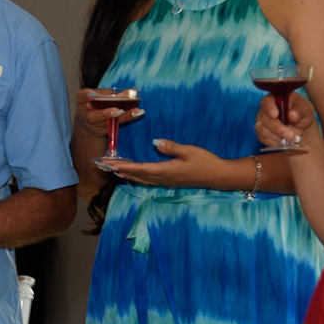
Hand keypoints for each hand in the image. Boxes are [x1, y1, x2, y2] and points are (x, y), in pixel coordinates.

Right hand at [74, 87, 144, 137]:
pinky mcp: (105, 130)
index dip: (86, 96)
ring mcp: (95, 125)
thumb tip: (130, 92)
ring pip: (108, 122)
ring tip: (134, 111)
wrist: (89, 123)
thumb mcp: (96, 96)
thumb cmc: (94, 104)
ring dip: (122, 117)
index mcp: (81, 101)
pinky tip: (139, 112)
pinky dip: (129, 117)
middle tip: (118, 110)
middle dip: (106, 113)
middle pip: (95, 116)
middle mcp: (86, 115)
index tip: (92, 94)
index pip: (81, 97)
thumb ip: (109, 93)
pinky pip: (119, 123)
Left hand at [98, 139, 232, 188]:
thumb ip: (172, 147)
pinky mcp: (170, 181)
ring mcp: (167, 181)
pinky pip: (149, 180)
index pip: (142, 169)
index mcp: (167, 170)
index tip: (112, 165)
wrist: (218, 176)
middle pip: (138, 175)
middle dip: (121, 171)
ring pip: (142, 179)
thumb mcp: (190, 151)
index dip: (126, 167)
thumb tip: (156, 142)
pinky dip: (138, 177)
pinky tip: (133, 175)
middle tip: (105, 166)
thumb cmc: (206, 162)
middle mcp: (164, 178)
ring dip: (128, 175)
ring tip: (114, 171)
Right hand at [255, 92, 320, 150]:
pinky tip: (284, 140)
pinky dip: (275, 142)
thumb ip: (300, 111)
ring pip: (263, 130)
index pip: (267, 101)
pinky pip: (264, 138)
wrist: (300, 126)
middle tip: (291, 135)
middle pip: (264, 118)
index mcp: (275, 99)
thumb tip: (291, 114)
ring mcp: (262, 121)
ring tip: (292, 138)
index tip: (276, 115)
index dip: (269, 108)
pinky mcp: (261, 133)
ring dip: (278, 136)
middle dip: (278, 128)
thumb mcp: (305, 110)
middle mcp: (265, 110)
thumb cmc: (301, 113)